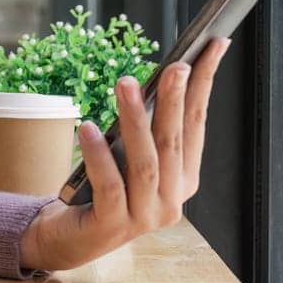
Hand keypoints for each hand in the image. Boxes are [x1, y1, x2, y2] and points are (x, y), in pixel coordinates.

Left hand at [19, 37, 231, 272]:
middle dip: (176, 100)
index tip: (212, 47)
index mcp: (183, 178)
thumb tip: (150, 78)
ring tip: (125, 84)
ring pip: (146, 162)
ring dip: (136, 120)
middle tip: (174, 65)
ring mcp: (145, 216)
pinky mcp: (113, 226)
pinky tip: (87, 128)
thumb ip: (143, 126)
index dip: (204, 85)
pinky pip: (110, 185)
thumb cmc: (103, 185)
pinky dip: (100, 155)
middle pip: (174, 141)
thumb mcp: (128, 152)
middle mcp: (172, 199)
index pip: (197, 123)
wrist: (71, 235)